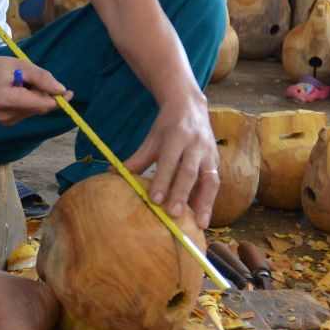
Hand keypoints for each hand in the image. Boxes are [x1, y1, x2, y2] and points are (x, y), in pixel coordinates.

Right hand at [0, 58, 70, 125]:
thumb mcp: (21, 65)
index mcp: (6, 99)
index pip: (40, 104)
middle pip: (39, 108)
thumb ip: (41, 78)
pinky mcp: (7, 122)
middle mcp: (6, 115)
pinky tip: (19, 92)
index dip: (57, 99)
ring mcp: (6, 121)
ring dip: (37, 97)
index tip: (69, 92)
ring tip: (22, 84)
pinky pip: (28, 112)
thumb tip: (61, 91)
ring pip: (35, 110)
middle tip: (34, 79)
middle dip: (45, 95)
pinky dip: (30, 102)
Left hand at [122, 93, 218, 223]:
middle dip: (182, 194)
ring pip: (210, 179)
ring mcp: (210, 152)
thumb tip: (112, 173)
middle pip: (190, 172)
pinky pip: (215, 182)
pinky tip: (203, 216)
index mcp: (178, 135)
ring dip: (205, 202)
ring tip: (200, 223)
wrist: (190, 105)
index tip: (155, 200)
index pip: (169, 161)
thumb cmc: (168, 125)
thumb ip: (137, 159)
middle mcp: (196, 144)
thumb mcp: (152, 139)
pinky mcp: (217, 160)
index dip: (163, 180)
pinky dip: (210, 200)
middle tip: (174, 214)